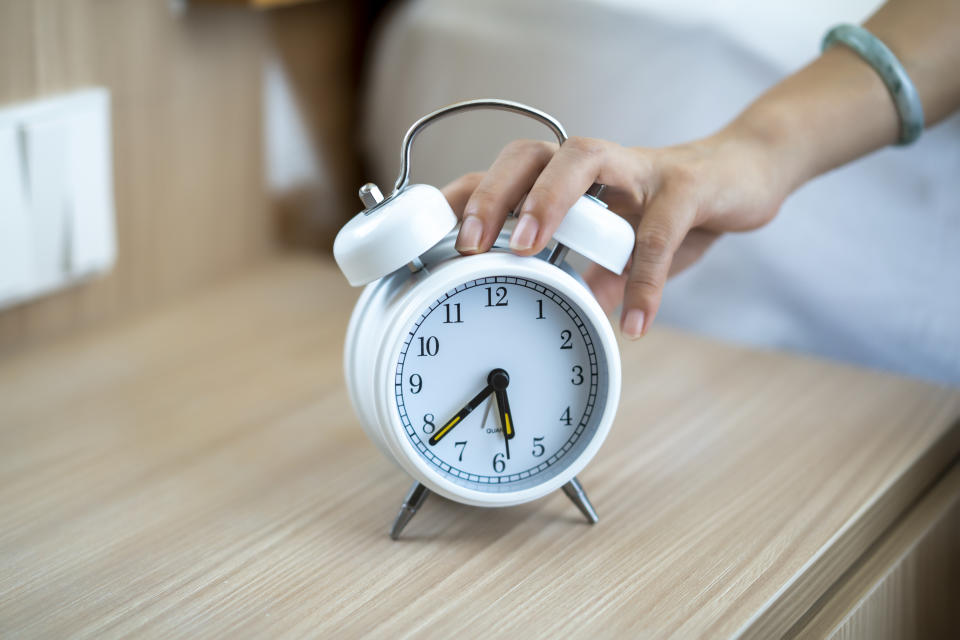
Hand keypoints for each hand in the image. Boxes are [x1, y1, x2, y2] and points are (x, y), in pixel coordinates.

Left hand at [442, 125, 794, 338]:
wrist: (743, 176)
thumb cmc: (669, 209)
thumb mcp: (620, 243)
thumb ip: (590, 270)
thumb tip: (569, 309)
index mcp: (571, 179)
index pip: (506, 176)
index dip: (466, 197)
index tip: (431, 233)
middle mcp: (596, 165)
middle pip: (531, 154)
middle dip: (492, 193)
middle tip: (468, 242)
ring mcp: (640, 169)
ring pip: (583, 160)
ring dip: (549, 201)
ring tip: (526, 249)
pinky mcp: (687, 185)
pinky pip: (659, 228)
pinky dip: (643, 276)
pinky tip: (634, 320)